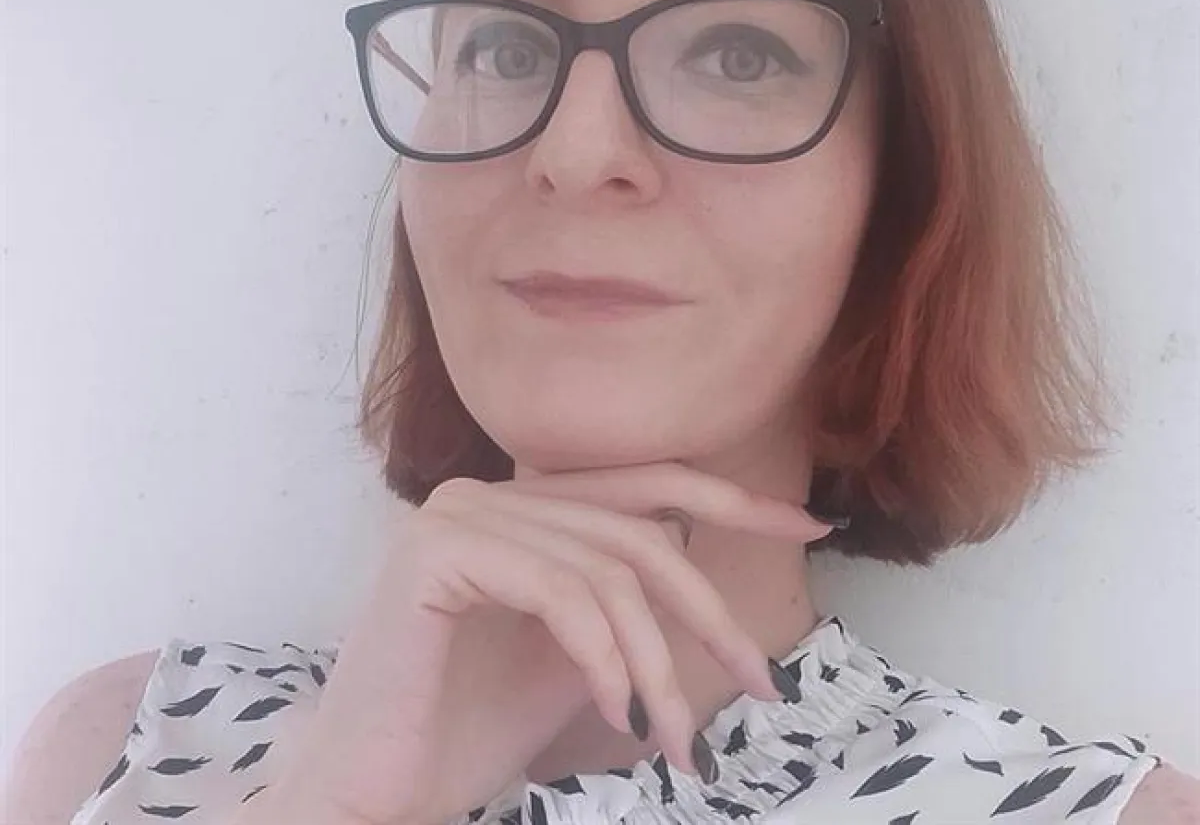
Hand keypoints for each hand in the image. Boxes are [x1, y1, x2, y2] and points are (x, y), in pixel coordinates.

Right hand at [250, 462, 833, 824]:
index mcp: (519, 505)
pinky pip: (560, 590)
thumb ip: (625, 601)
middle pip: (639, 531)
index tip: (810, 525)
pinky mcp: (437, 550)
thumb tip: (705, 573)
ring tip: (675, 740)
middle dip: (710, 612)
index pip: (644, 484)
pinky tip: (618, 713)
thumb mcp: (579, 655)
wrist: (375, 792)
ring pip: (607, 568)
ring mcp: (459, 513)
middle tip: (760, 686)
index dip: (734, 499)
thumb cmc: (472, 730)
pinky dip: (604, 656)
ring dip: (658, 662)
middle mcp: (488, 492)